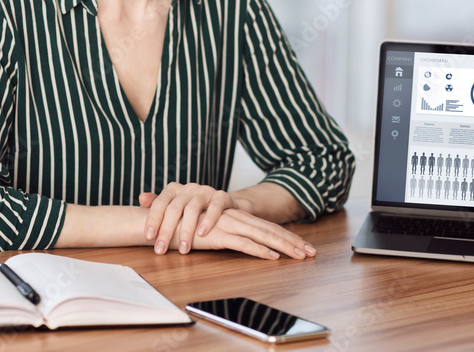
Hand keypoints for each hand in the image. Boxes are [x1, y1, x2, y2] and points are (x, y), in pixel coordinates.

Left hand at [139, 182, 239, 255]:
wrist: (222, 204)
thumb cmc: (193, 208)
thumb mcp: (174, 205)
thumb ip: (157, 204)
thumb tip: (141, 198)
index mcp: (174, 189)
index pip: (160, 203)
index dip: (153, 219)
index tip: (148, 237)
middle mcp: (188, 188)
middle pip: (174, 208)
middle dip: (166, 231)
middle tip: (161, 250)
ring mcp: (205, 191)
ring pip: (192, 209)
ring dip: (186, 231)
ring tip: (183, 249)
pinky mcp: (222, 197)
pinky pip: (215, 208)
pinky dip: (208, 221)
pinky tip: (202, 234)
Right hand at [187, 208, 316, 259]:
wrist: (162, 220)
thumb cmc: (184, 227)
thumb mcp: (210, 230)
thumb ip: (225, 232)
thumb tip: (242, 241)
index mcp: (236, 216)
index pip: (267, 226)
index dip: (287, 235)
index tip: (303, 246)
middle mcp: (236, 218)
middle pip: (271, 230)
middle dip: (293, 241)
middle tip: (312, 252)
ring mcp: (228, 225)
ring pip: (263, 235)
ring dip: (284, 246)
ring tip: (300, 255)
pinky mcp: (218, 235)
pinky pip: (243, 243)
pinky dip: (260, 250)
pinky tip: (273, 256)